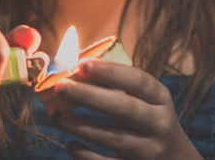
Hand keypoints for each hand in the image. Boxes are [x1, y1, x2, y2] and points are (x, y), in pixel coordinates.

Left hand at [47, 61, 202, 159]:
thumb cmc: (149, 122)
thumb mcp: (144, 101)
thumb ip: (117, 87)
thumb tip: (77, 70)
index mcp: (161, 99)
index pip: (138, 81)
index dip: (111, 71)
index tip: (82, 64)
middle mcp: (160, 124)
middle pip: (124, 108)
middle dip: (90, 96)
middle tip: (60, 87)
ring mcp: (150, 150)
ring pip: (113, 138)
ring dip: (80, 125)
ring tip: (54, 114)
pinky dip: (87, 155)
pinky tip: (70, 144)